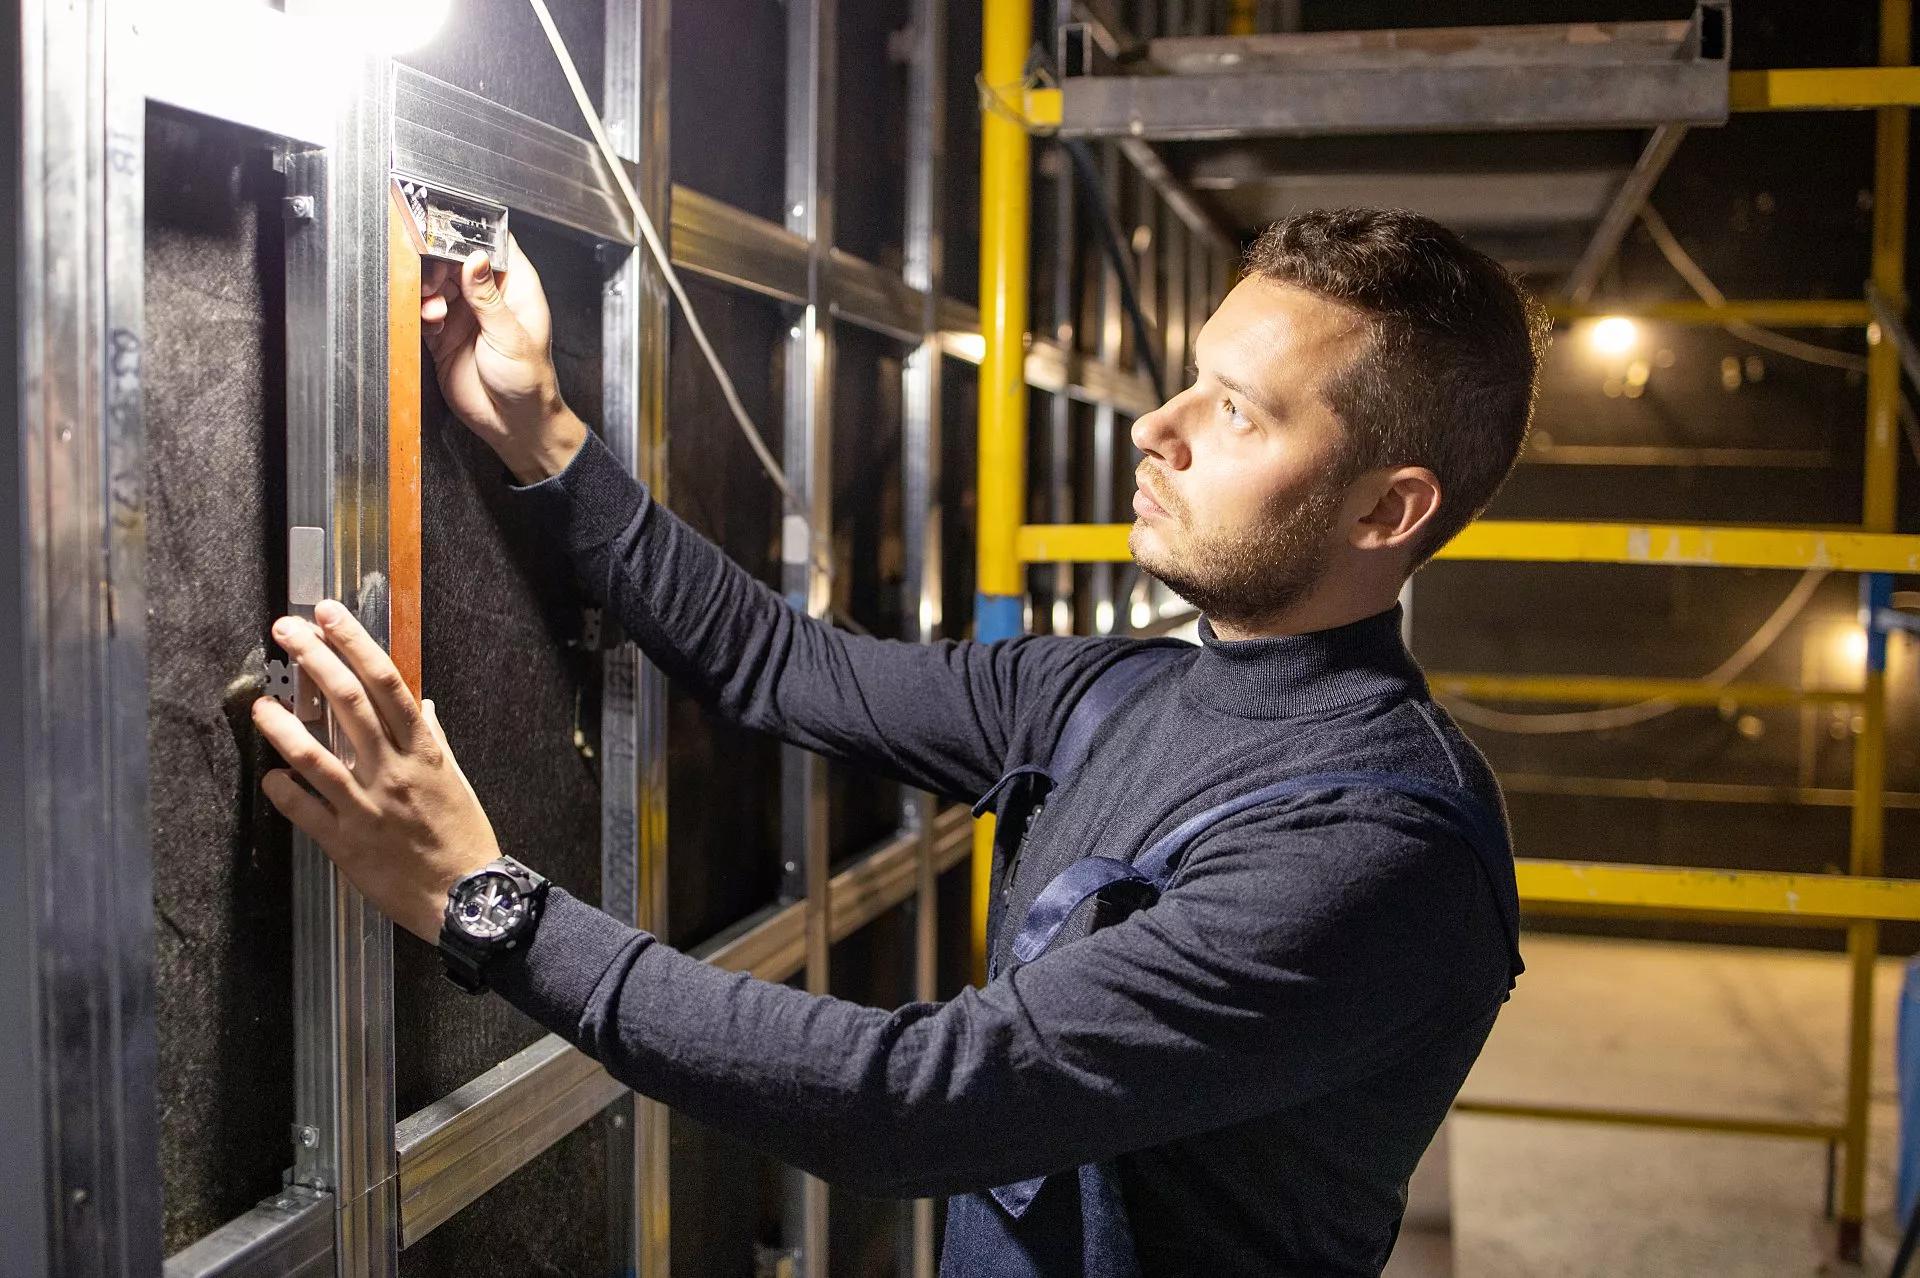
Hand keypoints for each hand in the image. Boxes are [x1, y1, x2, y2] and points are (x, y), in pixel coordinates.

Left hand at [252, 599, 504, 942]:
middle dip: (314, 659)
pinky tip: (269, 775)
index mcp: (423, 750)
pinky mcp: (346, 841)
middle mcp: (393, 769)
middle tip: (286, 630)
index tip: (330, 614)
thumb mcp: (455, 779)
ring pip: (316, 754)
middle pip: (349, 702)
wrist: (467, 896)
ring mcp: (367, 805)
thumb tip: (422, 705)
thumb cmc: (463, 835)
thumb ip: (434, 739)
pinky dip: (281, 789)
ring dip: (282, 724)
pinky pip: (304, 809)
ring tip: (259, 703)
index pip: (387, 683)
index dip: (356, 643)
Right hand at [421, 236, 586, 483]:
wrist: (514, 424)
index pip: (495, 245)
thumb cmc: (529, 383)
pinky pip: (426, 312)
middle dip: (439, 261)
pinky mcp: (445, 336)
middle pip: (456, 259)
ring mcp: (465, 315)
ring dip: (428, 287)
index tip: (449, 230)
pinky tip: (431, 319)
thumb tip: (475, 259)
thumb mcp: (511, 337)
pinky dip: (423, 311)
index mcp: (516, 289)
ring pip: (437, 283)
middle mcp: (489, 297)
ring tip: (434, 304)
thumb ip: (488, 298)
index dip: (473, 233)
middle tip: (432, 274)